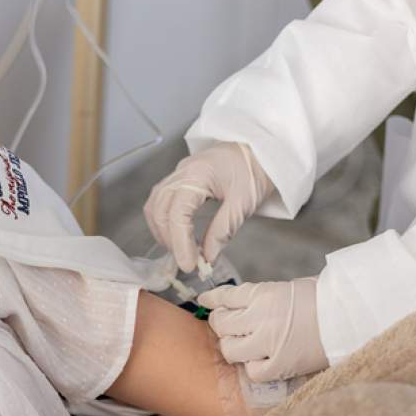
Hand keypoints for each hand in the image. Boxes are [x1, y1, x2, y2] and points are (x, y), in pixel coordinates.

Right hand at [144, 143, 273, 273]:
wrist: (260, 149)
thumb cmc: (255, 170)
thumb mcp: (243, 203)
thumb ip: (222, 231)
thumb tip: (207, 258)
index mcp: (198, 174)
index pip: (178, 213)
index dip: (180, 243)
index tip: (190, 265)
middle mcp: (182, 172)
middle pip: (160, 210)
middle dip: (170, 240)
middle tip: (188, 261)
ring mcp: (178, 174)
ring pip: (155, 205)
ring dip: (163, 231)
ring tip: (181, 250)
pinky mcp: (180, 179)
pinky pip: (160, 201)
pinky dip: (164, 221)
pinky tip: (176, 235)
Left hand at [200, 280, 326, 382]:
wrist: (350, 318)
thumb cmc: (324, 300)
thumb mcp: (288, 288)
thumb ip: (261, 297)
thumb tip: (237, 305)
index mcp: (264, 294)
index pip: (226, 297)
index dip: (212, 300)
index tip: (205, 302)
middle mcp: (261, 318)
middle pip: (221, 324)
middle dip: (221, 324)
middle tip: (228, 327)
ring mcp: (268, 344)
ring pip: (230, 349)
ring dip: (233, 347)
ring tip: (245, 344)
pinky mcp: (279, 366)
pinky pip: (251, 371)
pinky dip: (253, 367)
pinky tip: (262, 360)